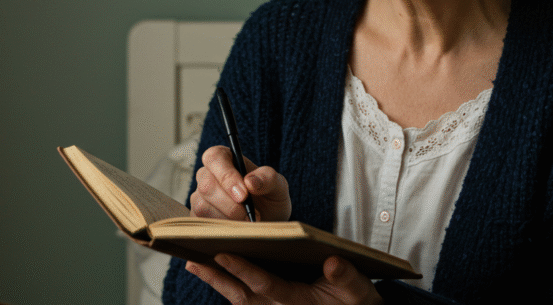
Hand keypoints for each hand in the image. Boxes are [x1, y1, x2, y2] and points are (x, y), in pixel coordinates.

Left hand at [186, 254, 383, 304]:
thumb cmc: (355, 302)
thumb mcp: (359, 291)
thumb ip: (347, 278)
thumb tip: (333, 263)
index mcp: (299, 302)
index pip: (267, 286)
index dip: (245, 271)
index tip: (225, 253)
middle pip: (242, 295)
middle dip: (218, 277)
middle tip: (194, 259)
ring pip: (238, 298)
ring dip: (216, 281)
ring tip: (193, 261)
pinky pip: (241, 298)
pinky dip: (224, 284)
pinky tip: (210, 268)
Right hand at [190, 145, 291, 221]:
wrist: (268, 223)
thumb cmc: (270, 199)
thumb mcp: (278, 186)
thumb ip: (268, 178)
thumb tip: (250, 181)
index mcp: (225, 159)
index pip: (214, 158)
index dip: (226, 176)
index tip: (243, 195)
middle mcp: (207, 176)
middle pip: (207, 186)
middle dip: (231, 204)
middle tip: (251, 215)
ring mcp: (199, 197)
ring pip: (202, 206)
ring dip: (228, 218)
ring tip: (247, 222)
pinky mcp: (196, 217)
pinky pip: (201, 224)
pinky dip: (221, 229)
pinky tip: (236, 229)